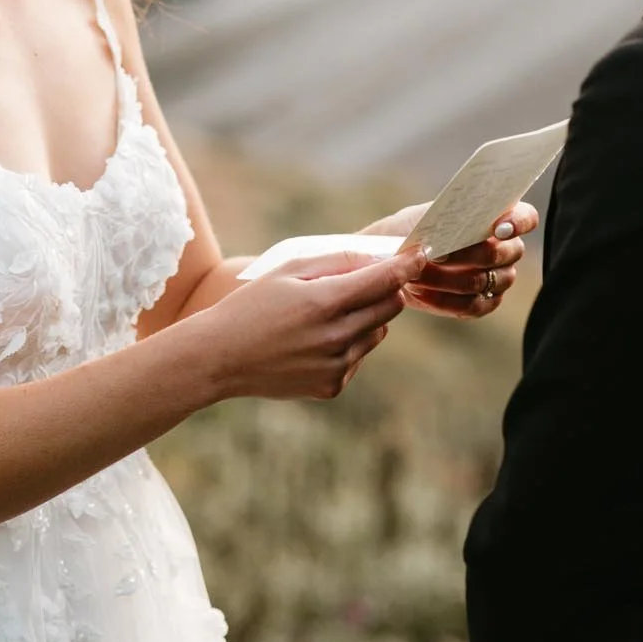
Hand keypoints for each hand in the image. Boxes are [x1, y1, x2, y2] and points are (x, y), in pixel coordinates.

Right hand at [201, 245, 428, 401]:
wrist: (221, 357)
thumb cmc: (252, 305)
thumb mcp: (288, 270)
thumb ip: (335, 262)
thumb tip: (375, 258)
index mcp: (324, 302)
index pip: (383, 280)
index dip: (406, 266)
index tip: (421, 255)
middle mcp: (335, 336)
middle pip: (390, 307)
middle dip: (388, 290)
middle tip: (369, 281)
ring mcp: (336, 366)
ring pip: (377, 332)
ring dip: (366, 317)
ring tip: (328, 313)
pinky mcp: (332, 386)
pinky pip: (358, 357)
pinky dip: (349, 344)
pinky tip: (314, 341)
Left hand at [360, 203, 540, 320]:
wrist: (397, 254)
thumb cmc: (415, 228)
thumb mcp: (423, 216)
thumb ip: (442, 221)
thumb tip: (449, 235)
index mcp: (500, 218)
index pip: (526, 218)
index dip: (518, 222)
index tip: (496, 228)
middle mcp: (507, 249)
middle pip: (506, 253)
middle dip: (469, 253)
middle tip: (438, 252)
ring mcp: (499, 278)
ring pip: (485, 280)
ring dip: (447, 278)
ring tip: (417, 272)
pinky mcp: (484, 303)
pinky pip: (472, 306)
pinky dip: (443, 299)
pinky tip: (420, 292)